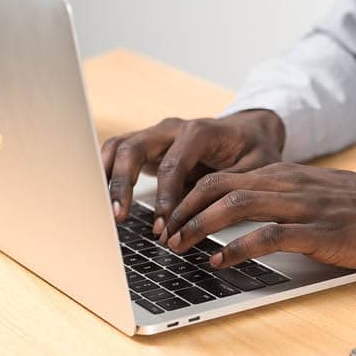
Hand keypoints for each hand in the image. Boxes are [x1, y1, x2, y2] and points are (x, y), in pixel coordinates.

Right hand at [101, 110, 284, 234]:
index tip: (162, 226)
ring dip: (108, 178)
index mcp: (199, 131)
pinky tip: (100, 199)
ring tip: (103, 211)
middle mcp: (172, 129)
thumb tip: (209, 217)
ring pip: (119, 148)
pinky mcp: (147, 146)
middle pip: (134, 149)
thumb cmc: (254, 150)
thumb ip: (231, 187)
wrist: (249, 131)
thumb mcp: (255, 168)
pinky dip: (105, 173)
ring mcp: (156, 134)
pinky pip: (117, 154)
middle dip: (123, 184)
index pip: (172, 165)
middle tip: (118, 216)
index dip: (165, 198)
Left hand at [161, 163, 355, 269]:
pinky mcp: (319, 232)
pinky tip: (219, 260)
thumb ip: (285, 195)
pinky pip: (268, 235)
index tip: (170, 218)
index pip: (223, 176)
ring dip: (199, 225)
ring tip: (179, 245)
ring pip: (236, 204)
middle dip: (182, 209)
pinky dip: (237, 247)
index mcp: (287, 175)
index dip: (188, 196)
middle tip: (164, 234)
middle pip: (219, 185)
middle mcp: (290, 184)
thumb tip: (249, 207)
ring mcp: (304, 207)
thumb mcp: (319, 192)